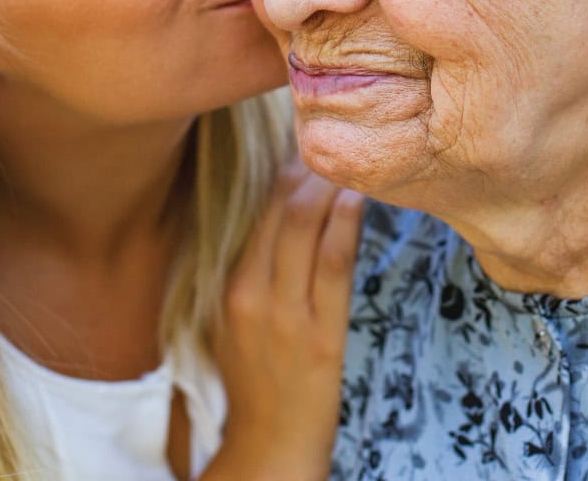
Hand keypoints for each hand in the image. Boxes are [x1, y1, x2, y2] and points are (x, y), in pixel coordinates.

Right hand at [202, 164, 363, 480]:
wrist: (270, 443)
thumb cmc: (256, 374)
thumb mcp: (235, 316)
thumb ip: (252, 266)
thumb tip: (283, 210)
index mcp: (228, 283)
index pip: (256, 208)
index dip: (283, 168)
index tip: (307, 144)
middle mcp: (249, 291)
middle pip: (279, 206)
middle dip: (308, 167)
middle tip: (334, 144)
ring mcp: (284, 312)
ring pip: (304, 225)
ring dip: (330, 185)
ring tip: (351, 162)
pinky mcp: (319, 333)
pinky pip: (333, 263)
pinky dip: (346, 222)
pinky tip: (359, 198)